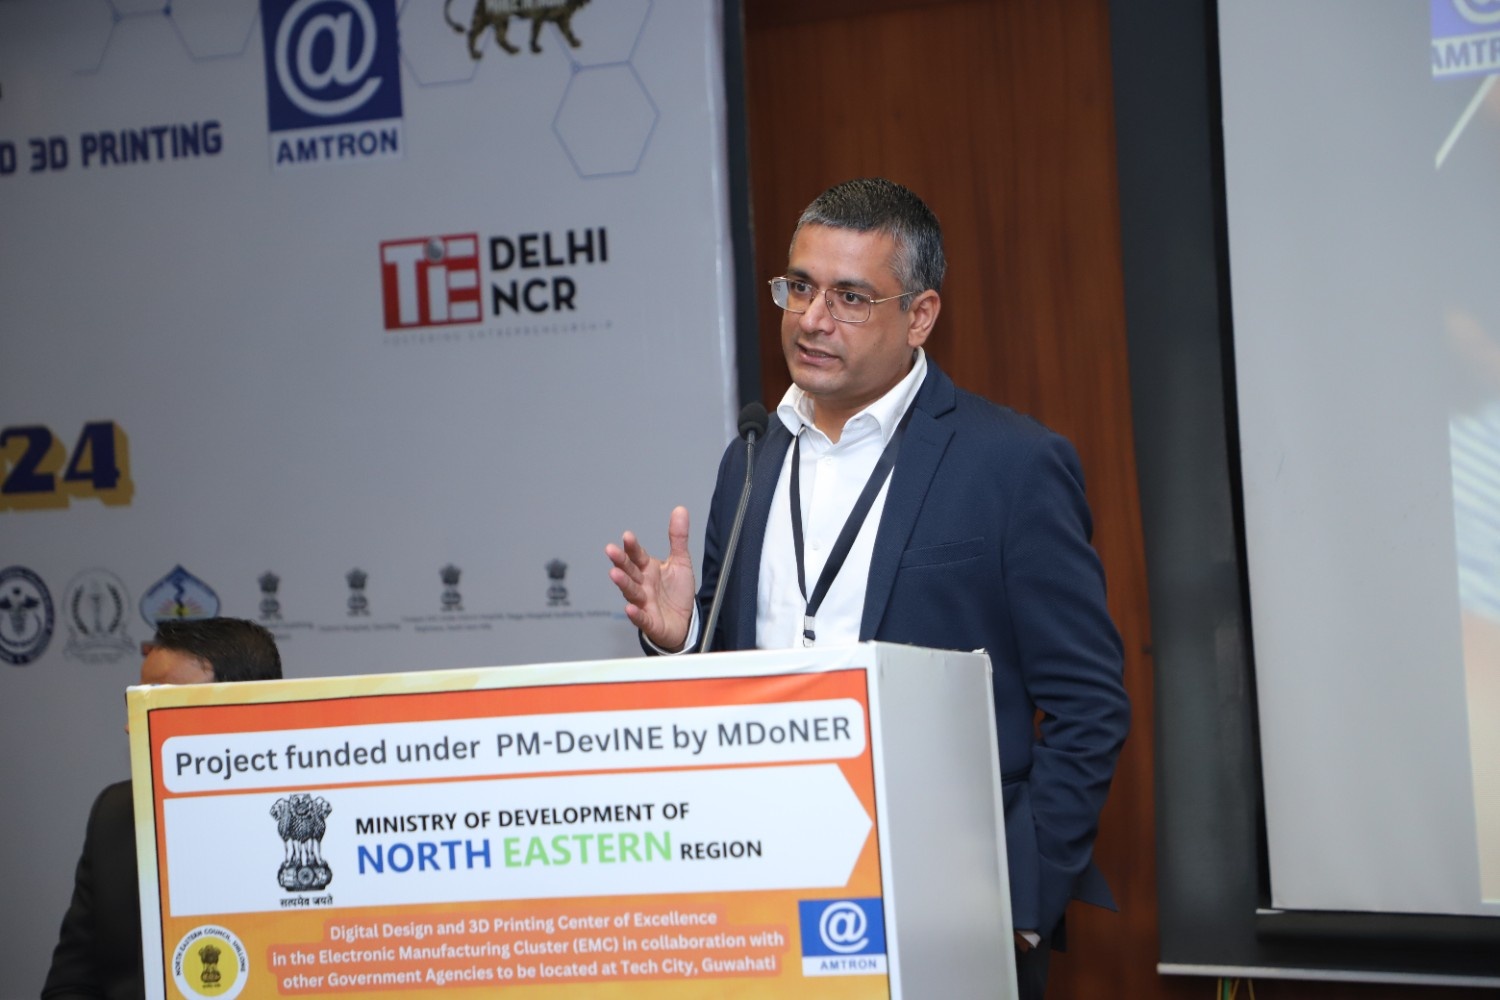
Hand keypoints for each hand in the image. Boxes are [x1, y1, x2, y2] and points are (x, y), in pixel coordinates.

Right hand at [606, 506, 696, 650]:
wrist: (684, 622)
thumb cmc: (676, 593)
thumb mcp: (681, 562)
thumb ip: (678, 538)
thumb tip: (680, 510)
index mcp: (648, 569)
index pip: (637, 555)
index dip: (632, 546)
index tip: (627, 536)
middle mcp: (642, 584)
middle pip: (629, 571)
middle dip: (620, 561)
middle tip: (611, 550)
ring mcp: (644, 603)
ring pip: (631, 592)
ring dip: (623, 583)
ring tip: (615, 574)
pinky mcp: (650, 621)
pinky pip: (641, 617)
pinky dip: (635, 614)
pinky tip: (630, 608)